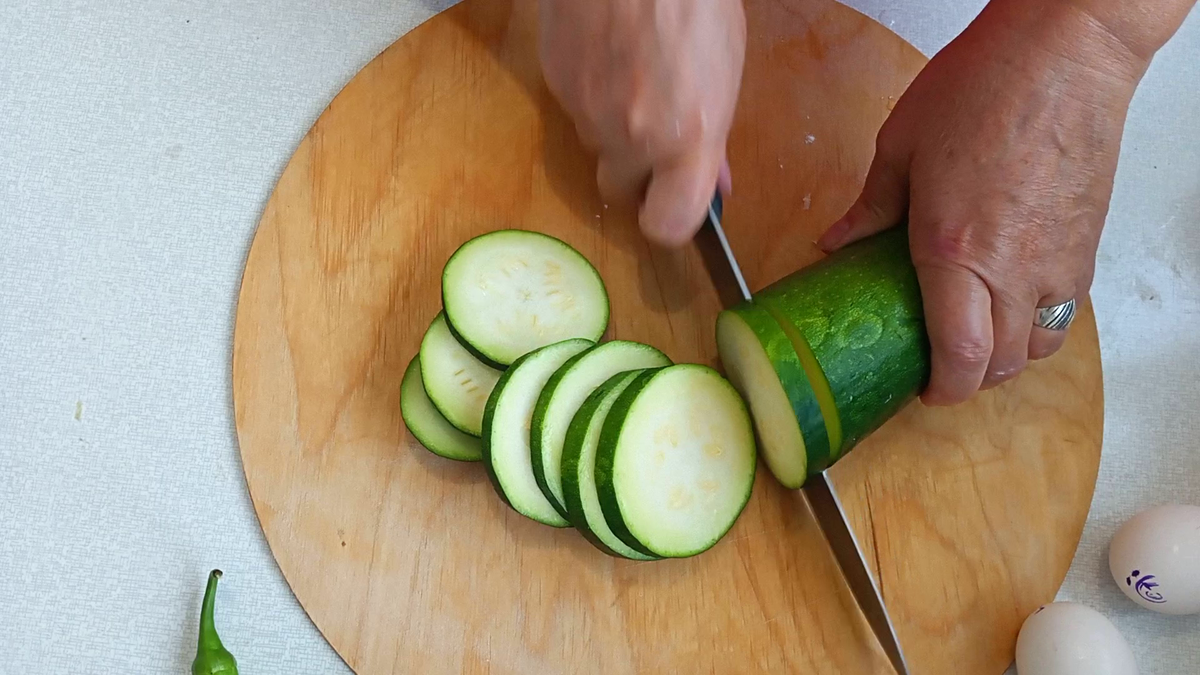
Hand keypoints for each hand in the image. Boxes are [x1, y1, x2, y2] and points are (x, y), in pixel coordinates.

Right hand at [538, 0, 745, 246]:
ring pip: (595, 146)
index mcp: (687, 137)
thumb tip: (715, 179)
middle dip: (636, 172)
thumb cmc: (694, 1)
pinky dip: (590, 94)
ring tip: (634, 77)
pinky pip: (574, 110)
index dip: (669, 223)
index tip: (673, 207)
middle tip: (654, 133)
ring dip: (612, 129)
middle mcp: (633, 136)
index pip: (668, 225)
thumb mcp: (725, 69)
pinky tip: (609, 55)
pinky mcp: (556, 85)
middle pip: (620, 190)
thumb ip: (714, 136)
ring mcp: (588, 112)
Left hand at [817, 1, 1151, 405]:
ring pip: (1041, 344)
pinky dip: (1039, 321)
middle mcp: (1014, 267)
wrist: (1067, 50)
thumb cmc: (988, 84)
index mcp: (956, 249)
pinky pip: (1067, 309)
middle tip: (941, 365)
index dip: (942, 389)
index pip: (959, 354)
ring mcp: (1060, 260)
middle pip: (1003, 364)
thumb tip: (837, 242)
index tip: (923, 390)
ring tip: (978, 336)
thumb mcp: (901, 146)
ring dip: (1008, 356)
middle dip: (970, 379)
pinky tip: (1012, 296)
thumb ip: (870, 207)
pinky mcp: (1088, 243)